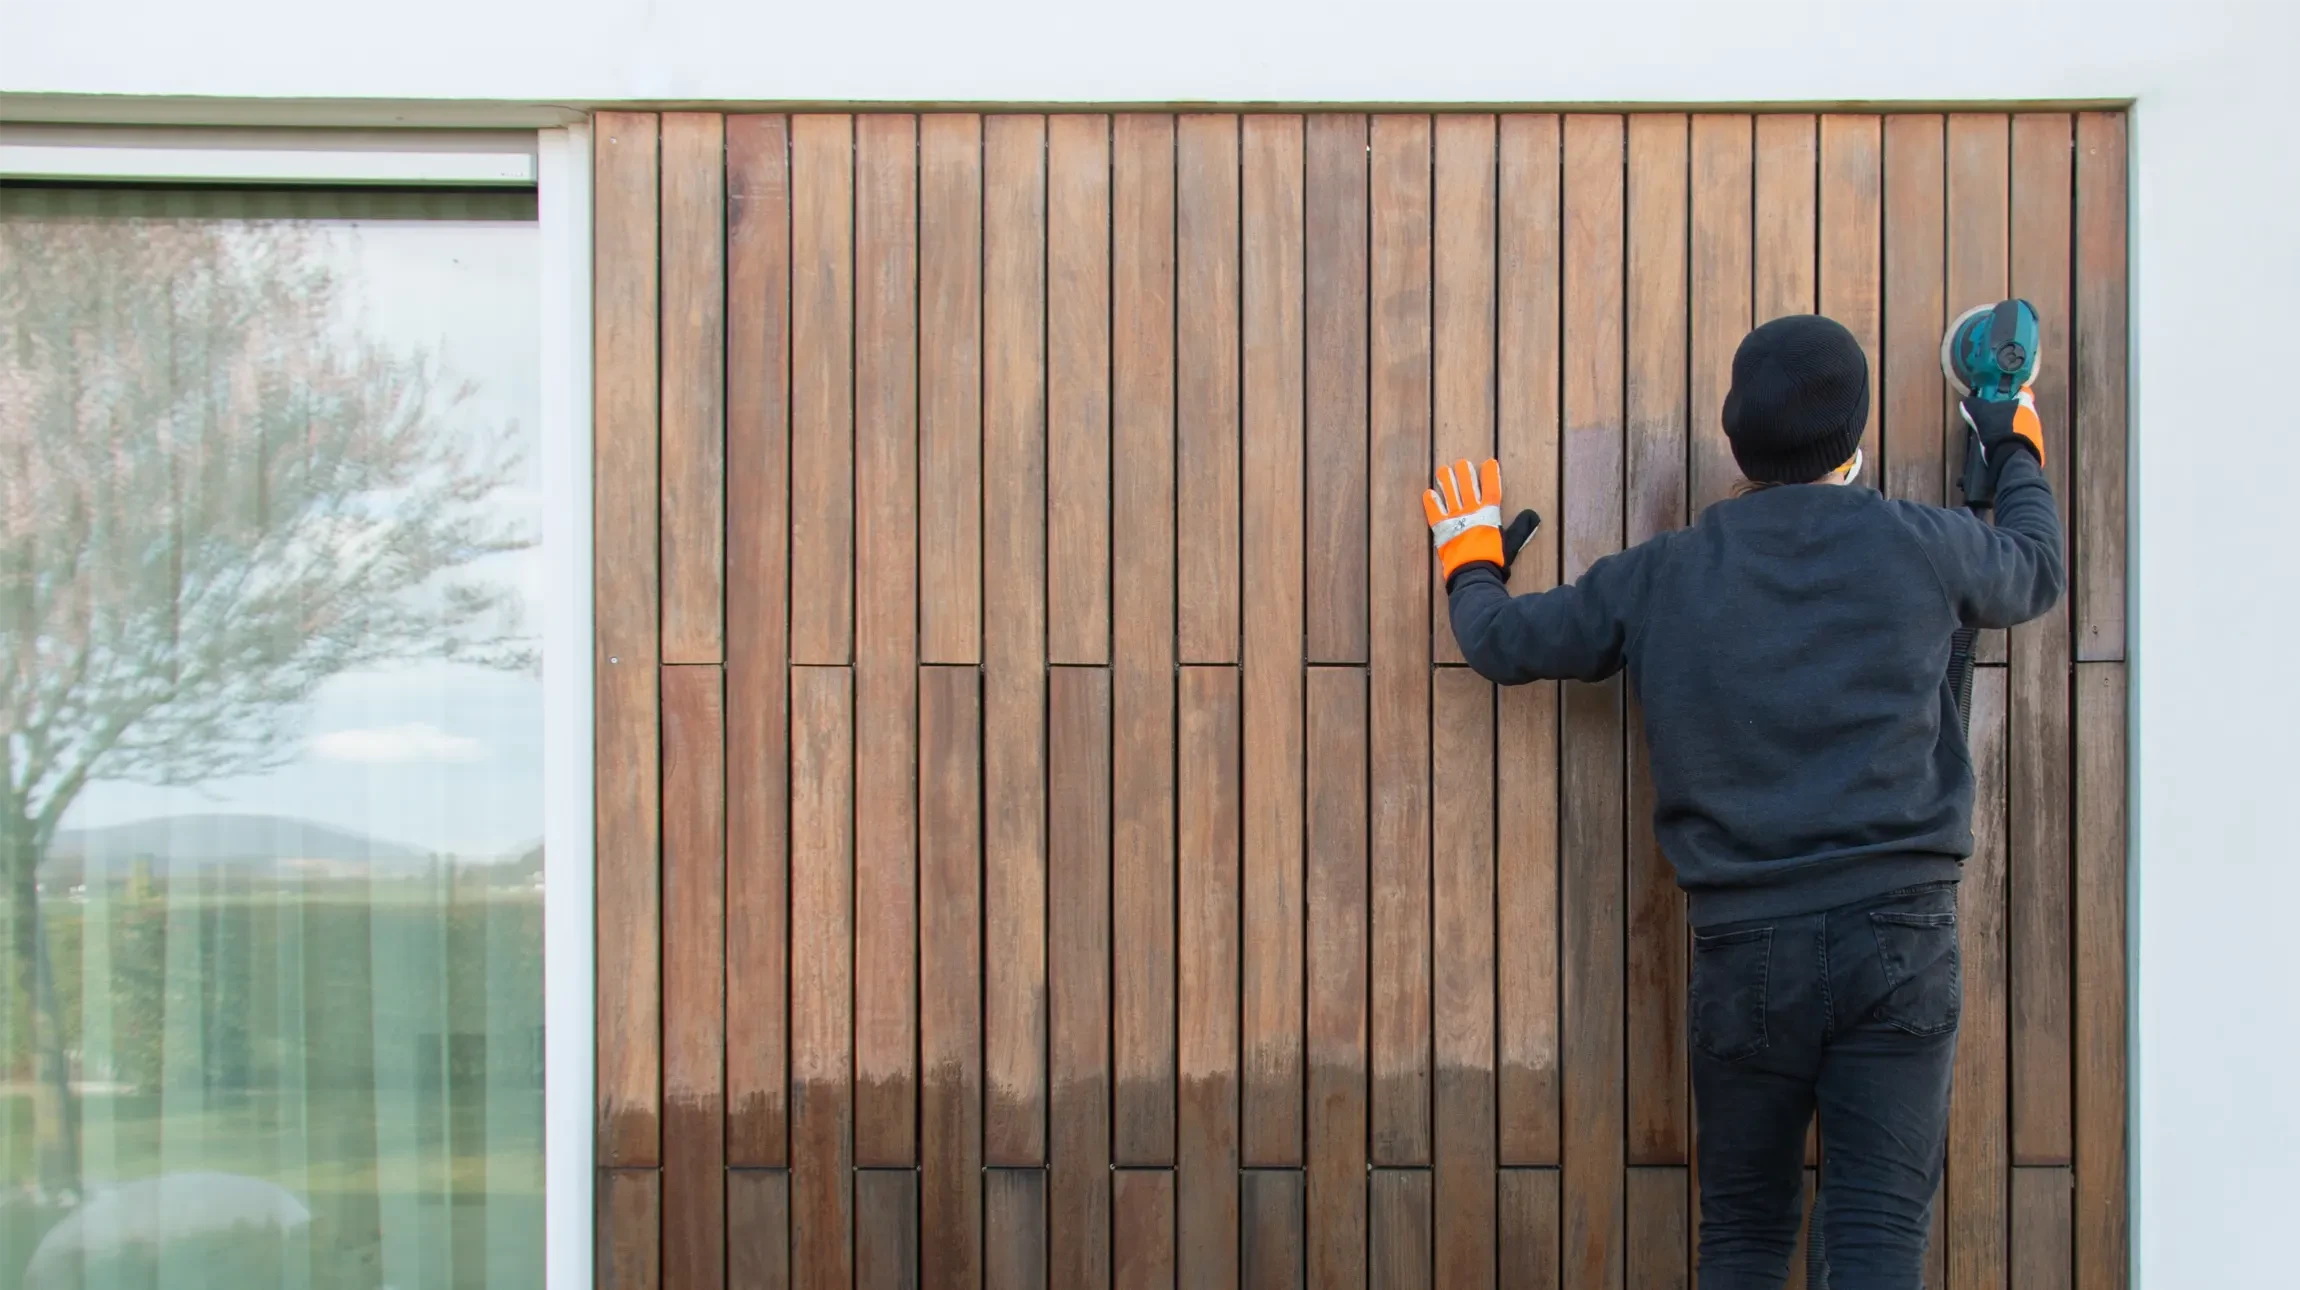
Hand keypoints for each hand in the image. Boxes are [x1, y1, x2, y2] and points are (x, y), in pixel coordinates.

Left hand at [1425, 458, 1540, 587]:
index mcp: (1489, 513)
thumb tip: (1533, 514)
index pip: (1492, 488)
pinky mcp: (1441, 529)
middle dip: (1465, 473)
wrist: (1474, 573)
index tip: (1489, 463)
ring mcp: (1454, 519)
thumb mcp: (1512, 543)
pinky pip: (1434, 511)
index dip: (1491, 475)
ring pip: (1450, 494)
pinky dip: (1431, 502)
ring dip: (1446, 481)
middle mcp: (1471, 511)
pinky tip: (1428, 492)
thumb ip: (1521, 528)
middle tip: (1462, 463)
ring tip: (1443, 470)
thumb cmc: (1494, 559)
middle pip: (1467, 486)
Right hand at [1960, 386, 2045, 468]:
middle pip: (2022, 409)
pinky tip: (2004, 445)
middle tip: (1994, 416)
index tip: (2000, 397)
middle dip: (2009, 412)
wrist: (2013, 457)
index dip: (2011, 393)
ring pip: (2024, 423)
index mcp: (2024, 403)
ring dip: (2012, 426)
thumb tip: (1965, 402)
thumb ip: (1973, 406)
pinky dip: (2015, 439)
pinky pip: (2024, 438)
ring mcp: (2036, 432)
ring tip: (1997, 433)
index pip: (2022, 391)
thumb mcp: (1981, 416)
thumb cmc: (1999, 430)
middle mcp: (2034, 415)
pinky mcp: (2035, 446)